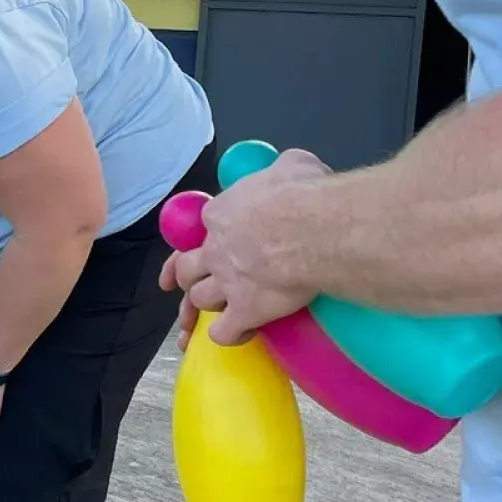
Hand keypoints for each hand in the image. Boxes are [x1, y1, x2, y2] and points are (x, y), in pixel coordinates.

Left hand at [160, 147, 331, 346]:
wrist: (315, 229)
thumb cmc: (304, 193)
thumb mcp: (292, 166)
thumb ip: (282, 170)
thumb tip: (292, 168)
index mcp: (220, 215)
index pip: (203, 228)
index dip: (206, 237)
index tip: (214, 241)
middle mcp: (215, 250)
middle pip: (186, 268)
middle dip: (186, 276)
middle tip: (190, 282)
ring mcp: (226, 283)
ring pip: (199, 300)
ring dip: (206, 306)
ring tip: (218, 310)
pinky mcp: (245, 310)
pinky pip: (223, 332)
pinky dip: (229, 335)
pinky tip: (242, 333)